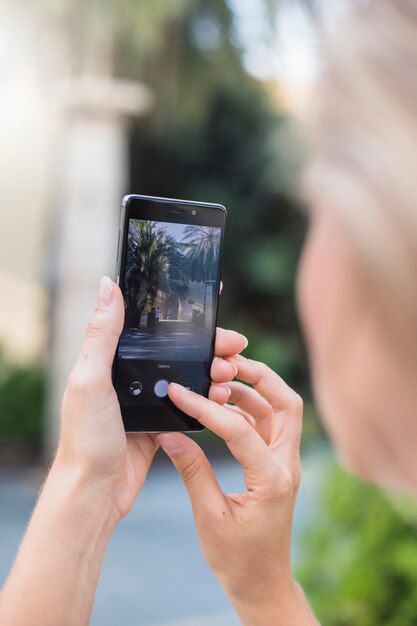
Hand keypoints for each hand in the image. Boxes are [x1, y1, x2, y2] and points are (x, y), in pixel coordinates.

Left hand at [56, 276, 246, 523]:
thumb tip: (107, 285)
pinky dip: (207, 399)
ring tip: (232, 372)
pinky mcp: (158, 423)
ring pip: (187, 377)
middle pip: (176, 352)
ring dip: (211, 372)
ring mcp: (145, 400)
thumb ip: (102, 335)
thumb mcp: (90, 380)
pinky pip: (189, 404)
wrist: (94, 491)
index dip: (181, 317)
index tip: (210, 310)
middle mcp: (128, 376)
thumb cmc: (85, 437)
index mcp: (109, 361)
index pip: (150, 328)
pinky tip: (224, 396)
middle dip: (208, 346)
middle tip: (236, 345)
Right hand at [156, 355, 312, 624]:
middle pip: (287, 403)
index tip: (180, 392)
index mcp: (272, 480)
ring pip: (280, 410)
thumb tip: (171, 434)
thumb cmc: (239, 559)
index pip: (240, 429)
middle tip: (226, 363)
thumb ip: (193, 472)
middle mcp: (286, 465)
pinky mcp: (275, 465)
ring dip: (253, 389)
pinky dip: (248, 409)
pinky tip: (222, 407)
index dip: (206, 408)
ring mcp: (285, 463)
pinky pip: (267, 426)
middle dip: (259, 376)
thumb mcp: (210, 517)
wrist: (262, 582)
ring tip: (219, 380)